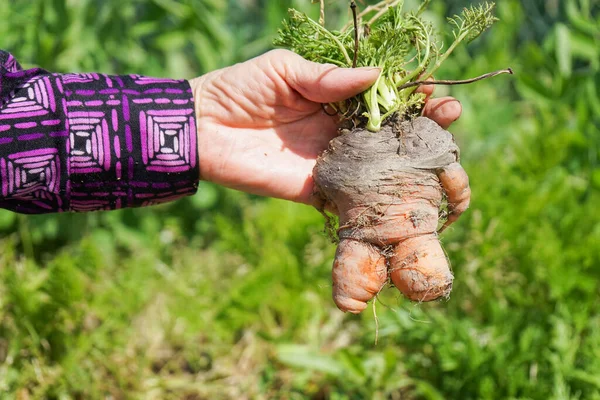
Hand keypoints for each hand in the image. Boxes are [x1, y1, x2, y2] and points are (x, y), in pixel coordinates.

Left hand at [189, 49, 461, 204]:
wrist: (202, 127)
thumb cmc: (240, 88)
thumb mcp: (285, 69)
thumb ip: (328, 78)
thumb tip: (376, 76)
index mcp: (334, 100)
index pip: (384, 98)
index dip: (412, 96)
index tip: (436, 94)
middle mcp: (339, 132)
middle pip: (391, 133)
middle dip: (423, 127)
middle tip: (449, 120)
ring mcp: (331, 162)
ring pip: (379, 166)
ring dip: (411, 163)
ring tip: (442, 153)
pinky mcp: (315, 190)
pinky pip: (351, 198)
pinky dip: (378, 199)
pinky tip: (406, 195)